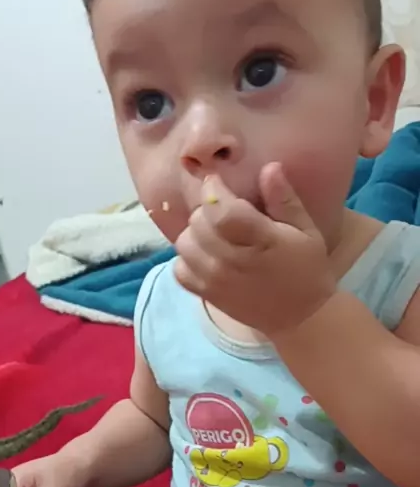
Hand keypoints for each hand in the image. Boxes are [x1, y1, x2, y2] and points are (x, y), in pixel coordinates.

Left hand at [174, 163, 335, 339]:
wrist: (300, 318)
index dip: (213, 189)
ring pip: (184, 243)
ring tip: (214, 233)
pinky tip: (206, 255)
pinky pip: (179, 269)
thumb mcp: (306, 230)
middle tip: (223, 211)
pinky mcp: (206, 295)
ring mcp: (215, 280)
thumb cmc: (306, 269)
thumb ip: (284, 199)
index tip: (219, 183)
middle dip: (207, 209)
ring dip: (195, 232)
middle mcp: (231, 261)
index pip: (219, 209)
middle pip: (197, 222)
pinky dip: (188, 258)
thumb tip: (269, 167)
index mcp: (259, 240)